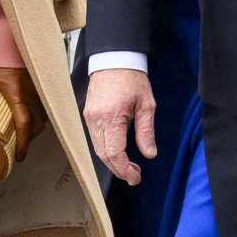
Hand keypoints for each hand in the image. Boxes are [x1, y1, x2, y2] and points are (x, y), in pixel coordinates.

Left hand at [0, 64, 45, 161]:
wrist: (8, 40)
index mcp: (17, 94)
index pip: (24, 125)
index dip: (23, 143)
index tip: (19, 155)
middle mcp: (32, 94)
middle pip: (38, 125)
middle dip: (30, 140)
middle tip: (19, 148)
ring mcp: (39, 89)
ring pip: (44, 116)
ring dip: (36, 128)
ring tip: (24, 136)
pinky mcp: (41, 85)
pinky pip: (45, 106)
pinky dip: (39, 116)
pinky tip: (30, 119)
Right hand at [85, 68, 156, 184]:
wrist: (114, 59)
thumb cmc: (132, 78)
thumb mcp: (146, 105)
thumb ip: (146, 131)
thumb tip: (149, 153)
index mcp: (112, 116)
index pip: (114, 152)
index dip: (124, 169)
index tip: (135, 177)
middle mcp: (96, 119)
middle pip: (103, 154)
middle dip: (118, 169)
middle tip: (133, 175)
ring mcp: (89, 117)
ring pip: (97, 148)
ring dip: (111, 161)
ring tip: (127, 166)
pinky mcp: (87, 114)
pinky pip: (94, 138)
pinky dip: (105, 149)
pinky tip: (117, 151)